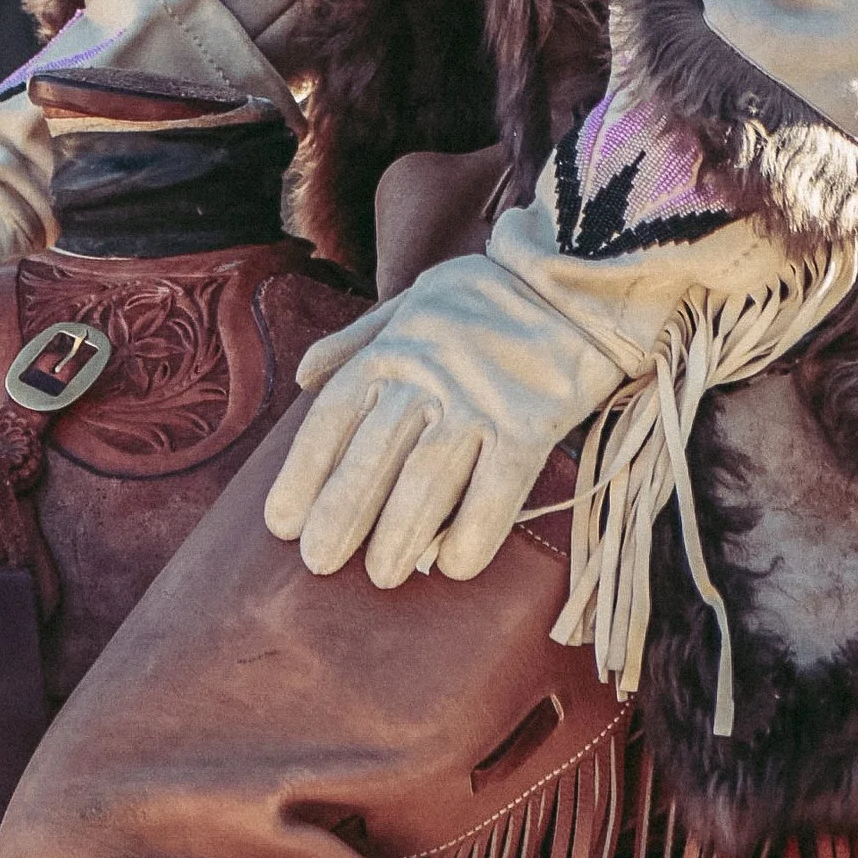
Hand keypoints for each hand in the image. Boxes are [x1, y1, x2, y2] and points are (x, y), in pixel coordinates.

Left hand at [265, 254, 621, 588]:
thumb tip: (304, 375)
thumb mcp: (414, 299)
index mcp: (396, 347)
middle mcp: (431, 376)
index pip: (333, 416)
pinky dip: (473, 533)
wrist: (575, 282)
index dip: (304, 473)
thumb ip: (358, 337)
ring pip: (428, 482)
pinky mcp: (532, 425)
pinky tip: (454, 565)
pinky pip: (497, 491)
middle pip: (374, 457)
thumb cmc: (488, 297)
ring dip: (400, 534)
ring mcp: (482, 402)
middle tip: (319, 561)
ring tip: (380, 575)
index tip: (282, 522)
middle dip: (340, 515)